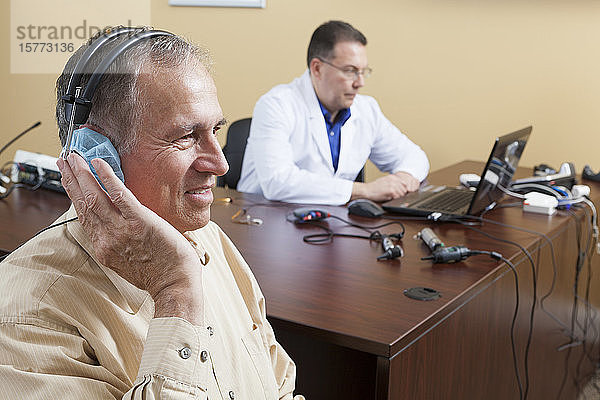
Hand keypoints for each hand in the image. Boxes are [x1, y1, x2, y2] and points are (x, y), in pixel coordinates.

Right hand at [57, 154, 203, 322]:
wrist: (175, 285)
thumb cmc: (159, 274)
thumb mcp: (128, 261)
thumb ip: (118, 243)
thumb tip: (117, 226)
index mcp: (105, 248)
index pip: (84, 216)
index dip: (74, 195)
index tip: (69, 179)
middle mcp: (107, 238)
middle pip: (84, 203)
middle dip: (72, 180)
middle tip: (64, 161)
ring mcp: (122, 230)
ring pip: (95, 197)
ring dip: (82, 174)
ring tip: (74, 158)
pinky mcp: (140, 222)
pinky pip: (119, 195)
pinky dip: (107, 178)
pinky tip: (98, 164)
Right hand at [351, 172, 419, 201]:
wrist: (366, 190)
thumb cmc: (374, 188)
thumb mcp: (385, 182)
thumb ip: (394, 184)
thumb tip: (403, 190)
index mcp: (393, 177)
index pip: (405, 184)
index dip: (405, 190)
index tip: (404, 194)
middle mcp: (394, 179)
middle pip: (405, 189)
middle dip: (402, 194)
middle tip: (395, 196)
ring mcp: (393, 185)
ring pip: (402, 194)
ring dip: (398, 197)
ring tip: (390, 197)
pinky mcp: (391, 190)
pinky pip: (398, 197)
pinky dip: (394, 199)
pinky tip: (388, 198)